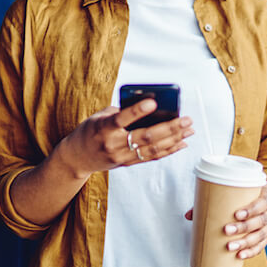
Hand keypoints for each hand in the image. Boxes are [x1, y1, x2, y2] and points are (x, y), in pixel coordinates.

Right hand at [57, 99, 193, 178]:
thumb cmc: (91, 130)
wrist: (76, 157)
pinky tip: (181, 142)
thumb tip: (152, 107)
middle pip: (145, 137)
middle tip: (186, 119)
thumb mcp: (100, 116)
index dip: (137, 111)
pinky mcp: (127, 163)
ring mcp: (121, 157)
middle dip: (169, 128)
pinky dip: (168, 150)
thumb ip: (122, 111)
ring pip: (152, 149)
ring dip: (174, 139)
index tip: (153, 102)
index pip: (121, 118)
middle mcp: (113, 144)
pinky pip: (151, 157)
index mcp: (103, 128)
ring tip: (189, 129)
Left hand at [222, 183, 266, 259]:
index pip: (263, 204)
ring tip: (230, 246)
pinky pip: (261, 246)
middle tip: (227, 230)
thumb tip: (192, 212)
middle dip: (243, 227)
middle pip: (261, 221)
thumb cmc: (251, 195)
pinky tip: (240, 255)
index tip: (236, 214)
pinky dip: (250, 251)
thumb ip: (224, 197)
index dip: (251, 210)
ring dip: (245, 242)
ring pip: (261, 236)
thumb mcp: (244, 190)